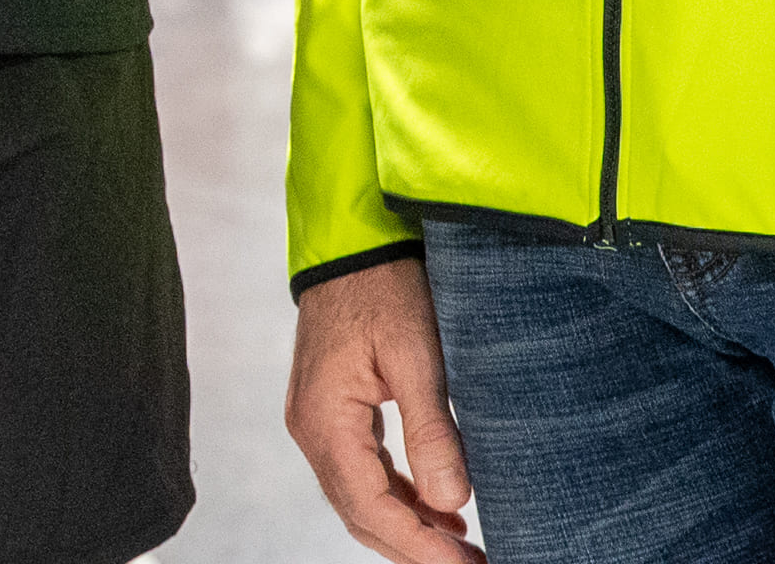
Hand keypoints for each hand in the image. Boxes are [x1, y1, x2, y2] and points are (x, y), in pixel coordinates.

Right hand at [287, 256, 478, 560]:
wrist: (353, 241)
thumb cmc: (384, 286)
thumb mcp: (416, 354)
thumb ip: (431, 430)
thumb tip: (452, 502)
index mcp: (324, 419)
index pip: (368, 505)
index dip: (418, 545)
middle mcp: (311, 429)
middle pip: (359, 513)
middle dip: (414, 548)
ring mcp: (317, 421)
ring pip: (359, 497)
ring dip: (408, 526)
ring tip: (463, 547)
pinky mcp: (332, 412)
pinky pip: (361, 472)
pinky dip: (398, 497)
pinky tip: (438, 507)